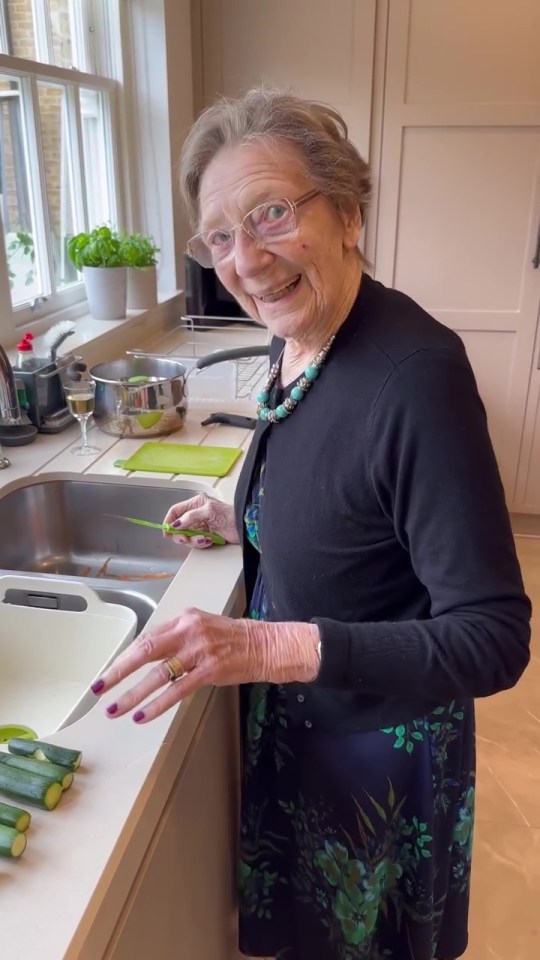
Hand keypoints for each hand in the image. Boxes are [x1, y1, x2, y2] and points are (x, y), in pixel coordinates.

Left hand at [91, 609, 320, 722]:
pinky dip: (157, 704)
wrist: (267, 645)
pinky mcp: (210, 670)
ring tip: (115, 709)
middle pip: (145, 651)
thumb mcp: (202, 628)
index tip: (108, 673)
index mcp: (184, 619)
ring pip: (157, 674)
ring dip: (132, 694)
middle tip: (98, 689)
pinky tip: (143, 715)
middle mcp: (188, 631)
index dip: (125, 658)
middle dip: (118, 672)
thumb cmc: (235, 639)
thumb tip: (149, 656)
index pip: (147, 638)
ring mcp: (199, 651)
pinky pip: (177, 690)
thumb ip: (177, 639)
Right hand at [163, 493, 238, 547]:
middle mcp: (196, 515)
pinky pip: (196, 543)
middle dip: (181, 535)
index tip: (167, 532)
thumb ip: (191, 516)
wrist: (244, 526)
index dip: (169, 521)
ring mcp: (201, 526)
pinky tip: (210, 540)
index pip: (176, 511)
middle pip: (179, 527)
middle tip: (184, 539)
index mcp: (195, 504)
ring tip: (204, 539)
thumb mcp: (209, 511)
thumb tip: (176, 524)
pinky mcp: (206, 536)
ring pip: (187, 537)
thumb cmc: (230, 514)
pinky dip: (201, 543)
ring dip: (193, 540)